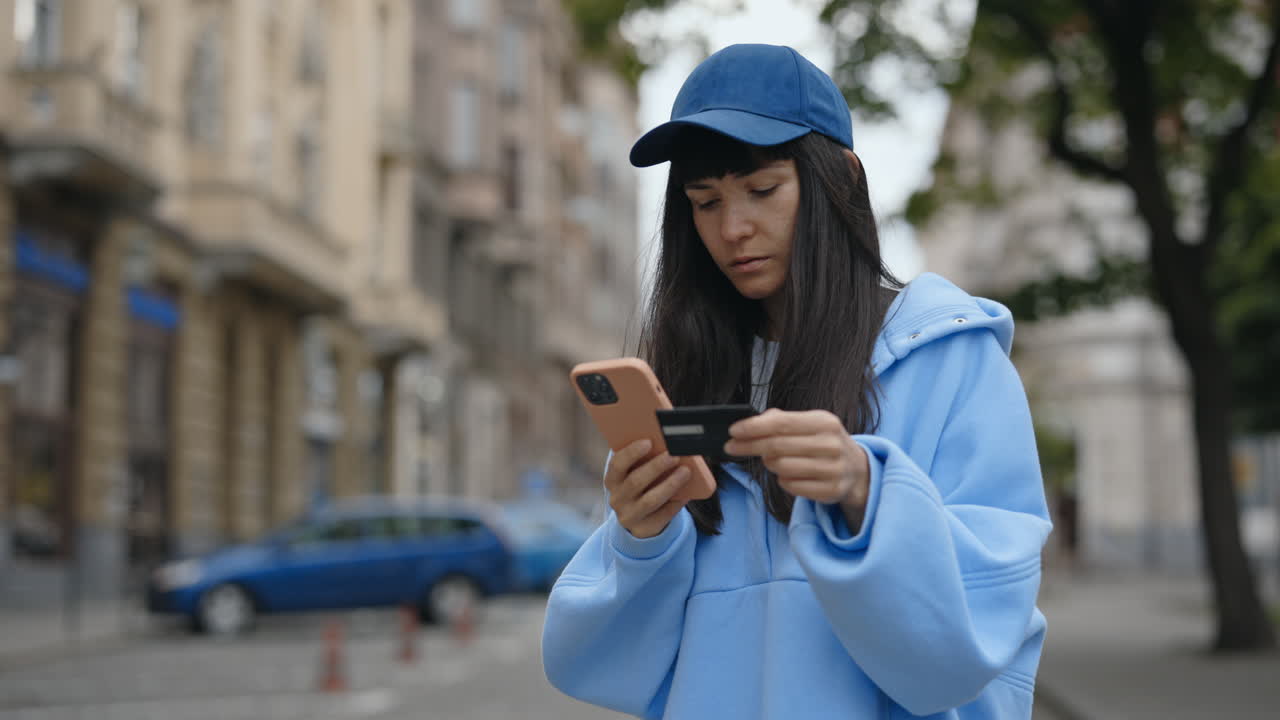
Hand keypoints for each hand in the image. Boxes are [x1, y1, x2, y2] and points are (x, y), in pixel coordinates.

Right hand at [606, 439, 690, 538]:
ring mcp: (629, 516)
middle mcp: (617, 499)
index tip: (648, 442)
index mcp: (612, 480)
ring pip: (650, 500)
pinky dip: (676, 503)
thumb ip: (644, 461)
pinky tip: (686, 493)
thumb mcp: (636, 473)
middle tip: (674, 455)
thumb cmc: (642, 485)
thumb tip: (667, 445)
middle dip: (656, 467)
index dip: (631, 453)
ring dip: (670, 484)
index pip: (617, 465)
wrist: (638, 518)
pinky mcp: (643, 529)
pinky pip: (662, 515)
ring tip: (685, 471)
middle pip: (635, 481)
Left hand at [724, 409, 869, 531]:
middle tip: (733, 447)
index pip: (780, 423)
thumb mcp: (809, 424)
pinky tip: (787, 474)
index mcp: (825, 422)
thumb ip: (781, 419)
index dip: (752, 427)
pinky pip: (790, 486)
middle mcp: (831, 444)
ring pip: (781, 467)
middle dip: (749, 446)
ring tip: (771, 459)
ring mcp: (832, 470)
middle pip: (776, 446)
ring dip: (768, 463)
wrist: (856, 469)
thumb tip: (752, 421)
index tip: (733, 431)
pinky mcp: (830, 491)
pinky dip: (782, 480)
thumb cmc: (823, 442)